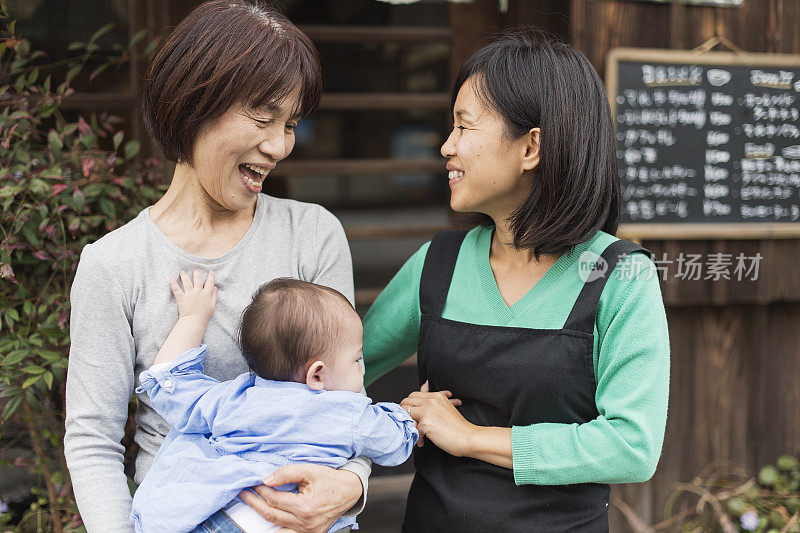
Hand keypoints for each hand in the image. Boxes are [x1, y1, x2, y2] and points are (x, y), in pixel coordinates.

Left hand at [171, 270, 216, 323]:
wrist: (194, 321)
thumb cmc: (204, 315)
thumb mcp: (212, 305)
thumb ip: (214, 295)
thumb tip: (215, 287)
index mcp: (206, 294)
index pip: (210, 283)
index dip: (211, 277)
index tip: (211, 272)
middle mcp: (198, 292)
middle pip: (198, 280)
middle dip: (197, 274)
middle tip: (195, 270)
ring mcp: (190, 294)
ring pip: (187, 282)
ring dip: (184, 276)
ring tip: (182, 272)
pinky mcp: (182, 298)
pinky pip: (177, 289)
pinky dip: (173, 284)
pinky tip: (171, 279)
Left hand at [238, 464, 361, 532]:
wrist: (349, 491)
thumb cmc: (330, 480)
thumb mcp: (309, 470)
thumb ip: (287, 473)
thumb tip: (266, 480)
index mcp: (305, 507)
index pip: (274, 499)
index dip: (261, 490)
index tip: (253, 482)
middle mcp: (305, 523)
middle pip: (271, 515)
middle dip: (254, 503)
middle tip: (243, 494)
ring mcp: (307, 531)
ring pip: (276, 527)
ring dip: (261, 517)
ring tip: (251, 506)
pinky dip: (275, 527)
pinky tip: (267, 518)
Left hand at [401, 382, 472, 456]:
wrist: (468, 437)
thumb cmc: (458, 426)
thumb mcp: (446, 406)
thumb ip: (434, 397)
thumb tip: (425, 384)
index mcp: (436, 396)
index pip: (413, 395)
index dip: (410, 405)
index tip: (413, 414)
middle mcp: (430, 401)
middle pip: (406, 402)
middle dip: (405, 413)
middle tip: (411, 423)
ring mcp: (427, 412)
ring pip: (406, 414)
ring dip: (409, 425)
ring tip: (418, 433)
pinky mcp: (425, 424)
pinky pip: (413, 430)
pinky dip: (417, 438)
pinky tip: (423, 442)